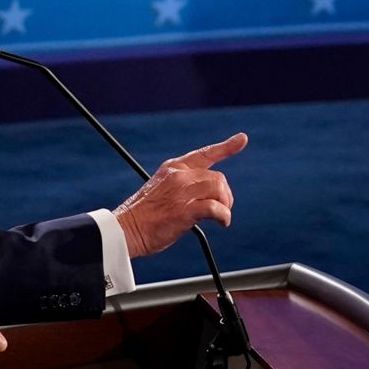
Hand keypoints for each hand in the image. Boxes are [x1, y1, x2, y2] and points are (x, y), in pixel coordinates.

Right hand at [113, 133, 247, 257]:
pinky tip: (222, 223)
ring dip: (225, 206)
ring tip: (220, 218)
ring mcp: (181, 192)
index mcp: (173, 168)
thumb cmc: (143, 215)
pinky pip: (215, 208)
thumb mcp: (162, 189)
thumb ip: (183, 186)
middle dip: (225, 195)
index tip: (242, 139)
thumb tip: (206, 196)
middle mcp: (179, 175)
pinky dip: (223, 216)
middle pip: (218, 178)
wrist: (126, 229)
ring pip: (219, 190)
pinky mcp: (184, 210)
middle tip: (222, 209)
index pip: (204, 154)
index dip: (226, 147)